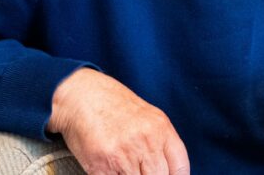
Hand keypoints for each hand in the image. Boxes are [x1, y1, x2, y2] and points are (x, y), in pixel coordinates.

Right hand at [48, 68, 189, 174]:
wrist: (82, 96)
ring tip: (123, 166)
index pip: (180, 168)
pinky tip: (110, 167)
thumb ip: (162, 144)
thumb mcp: (149, 118)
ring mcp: (123, 154)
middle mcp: (145, 141)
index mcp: (161, 129)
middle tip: (139, 170)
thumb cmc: (116, 107)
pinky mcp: (100, 166)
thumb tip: (170, 172)